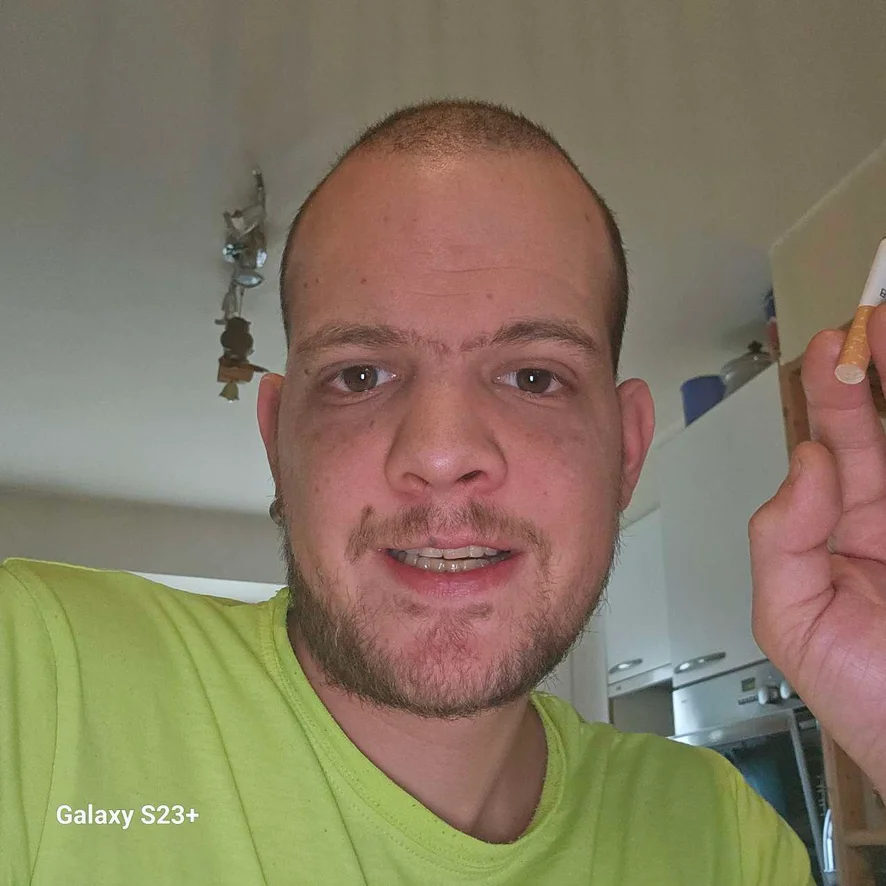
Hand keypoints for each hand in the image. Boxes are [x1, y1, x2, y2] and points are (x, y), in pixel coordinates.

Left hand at [750, 304, 885, 794]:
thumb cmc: (866, 698)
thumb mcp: (793, 620)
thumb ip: (782, 540)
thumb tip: (806, 463)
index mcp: (836, 534)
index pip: (830, 452)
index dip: (828, 401)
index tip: (827, 350)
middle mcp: (885, 519)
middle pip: (878, 430)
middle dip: (869, 374)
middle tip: (865, 324)